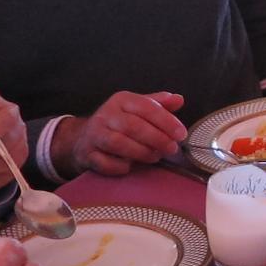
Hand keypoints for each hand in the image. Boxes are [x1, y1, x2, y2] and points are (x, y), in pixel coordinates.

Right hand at [61, 91, 186, 176]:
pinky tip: (130, 166)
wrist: (83, 138)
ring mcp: (93, 134)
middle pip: (133, 126)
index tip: (181, 134)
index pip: (146, 107)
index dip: (166, 121)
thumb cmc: (119, 123)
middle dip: (156, 139)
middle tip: (171, 149)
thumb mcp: (138, 109)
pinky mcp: (86, 154)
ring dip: (141, 152)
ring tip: (155, 157)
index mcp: (121, 100)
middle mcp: (105, 114)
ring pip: (118, 143)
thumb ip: (158, 104)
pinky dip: (120, 166)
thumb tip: (179, 99)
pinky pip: (105, 163)